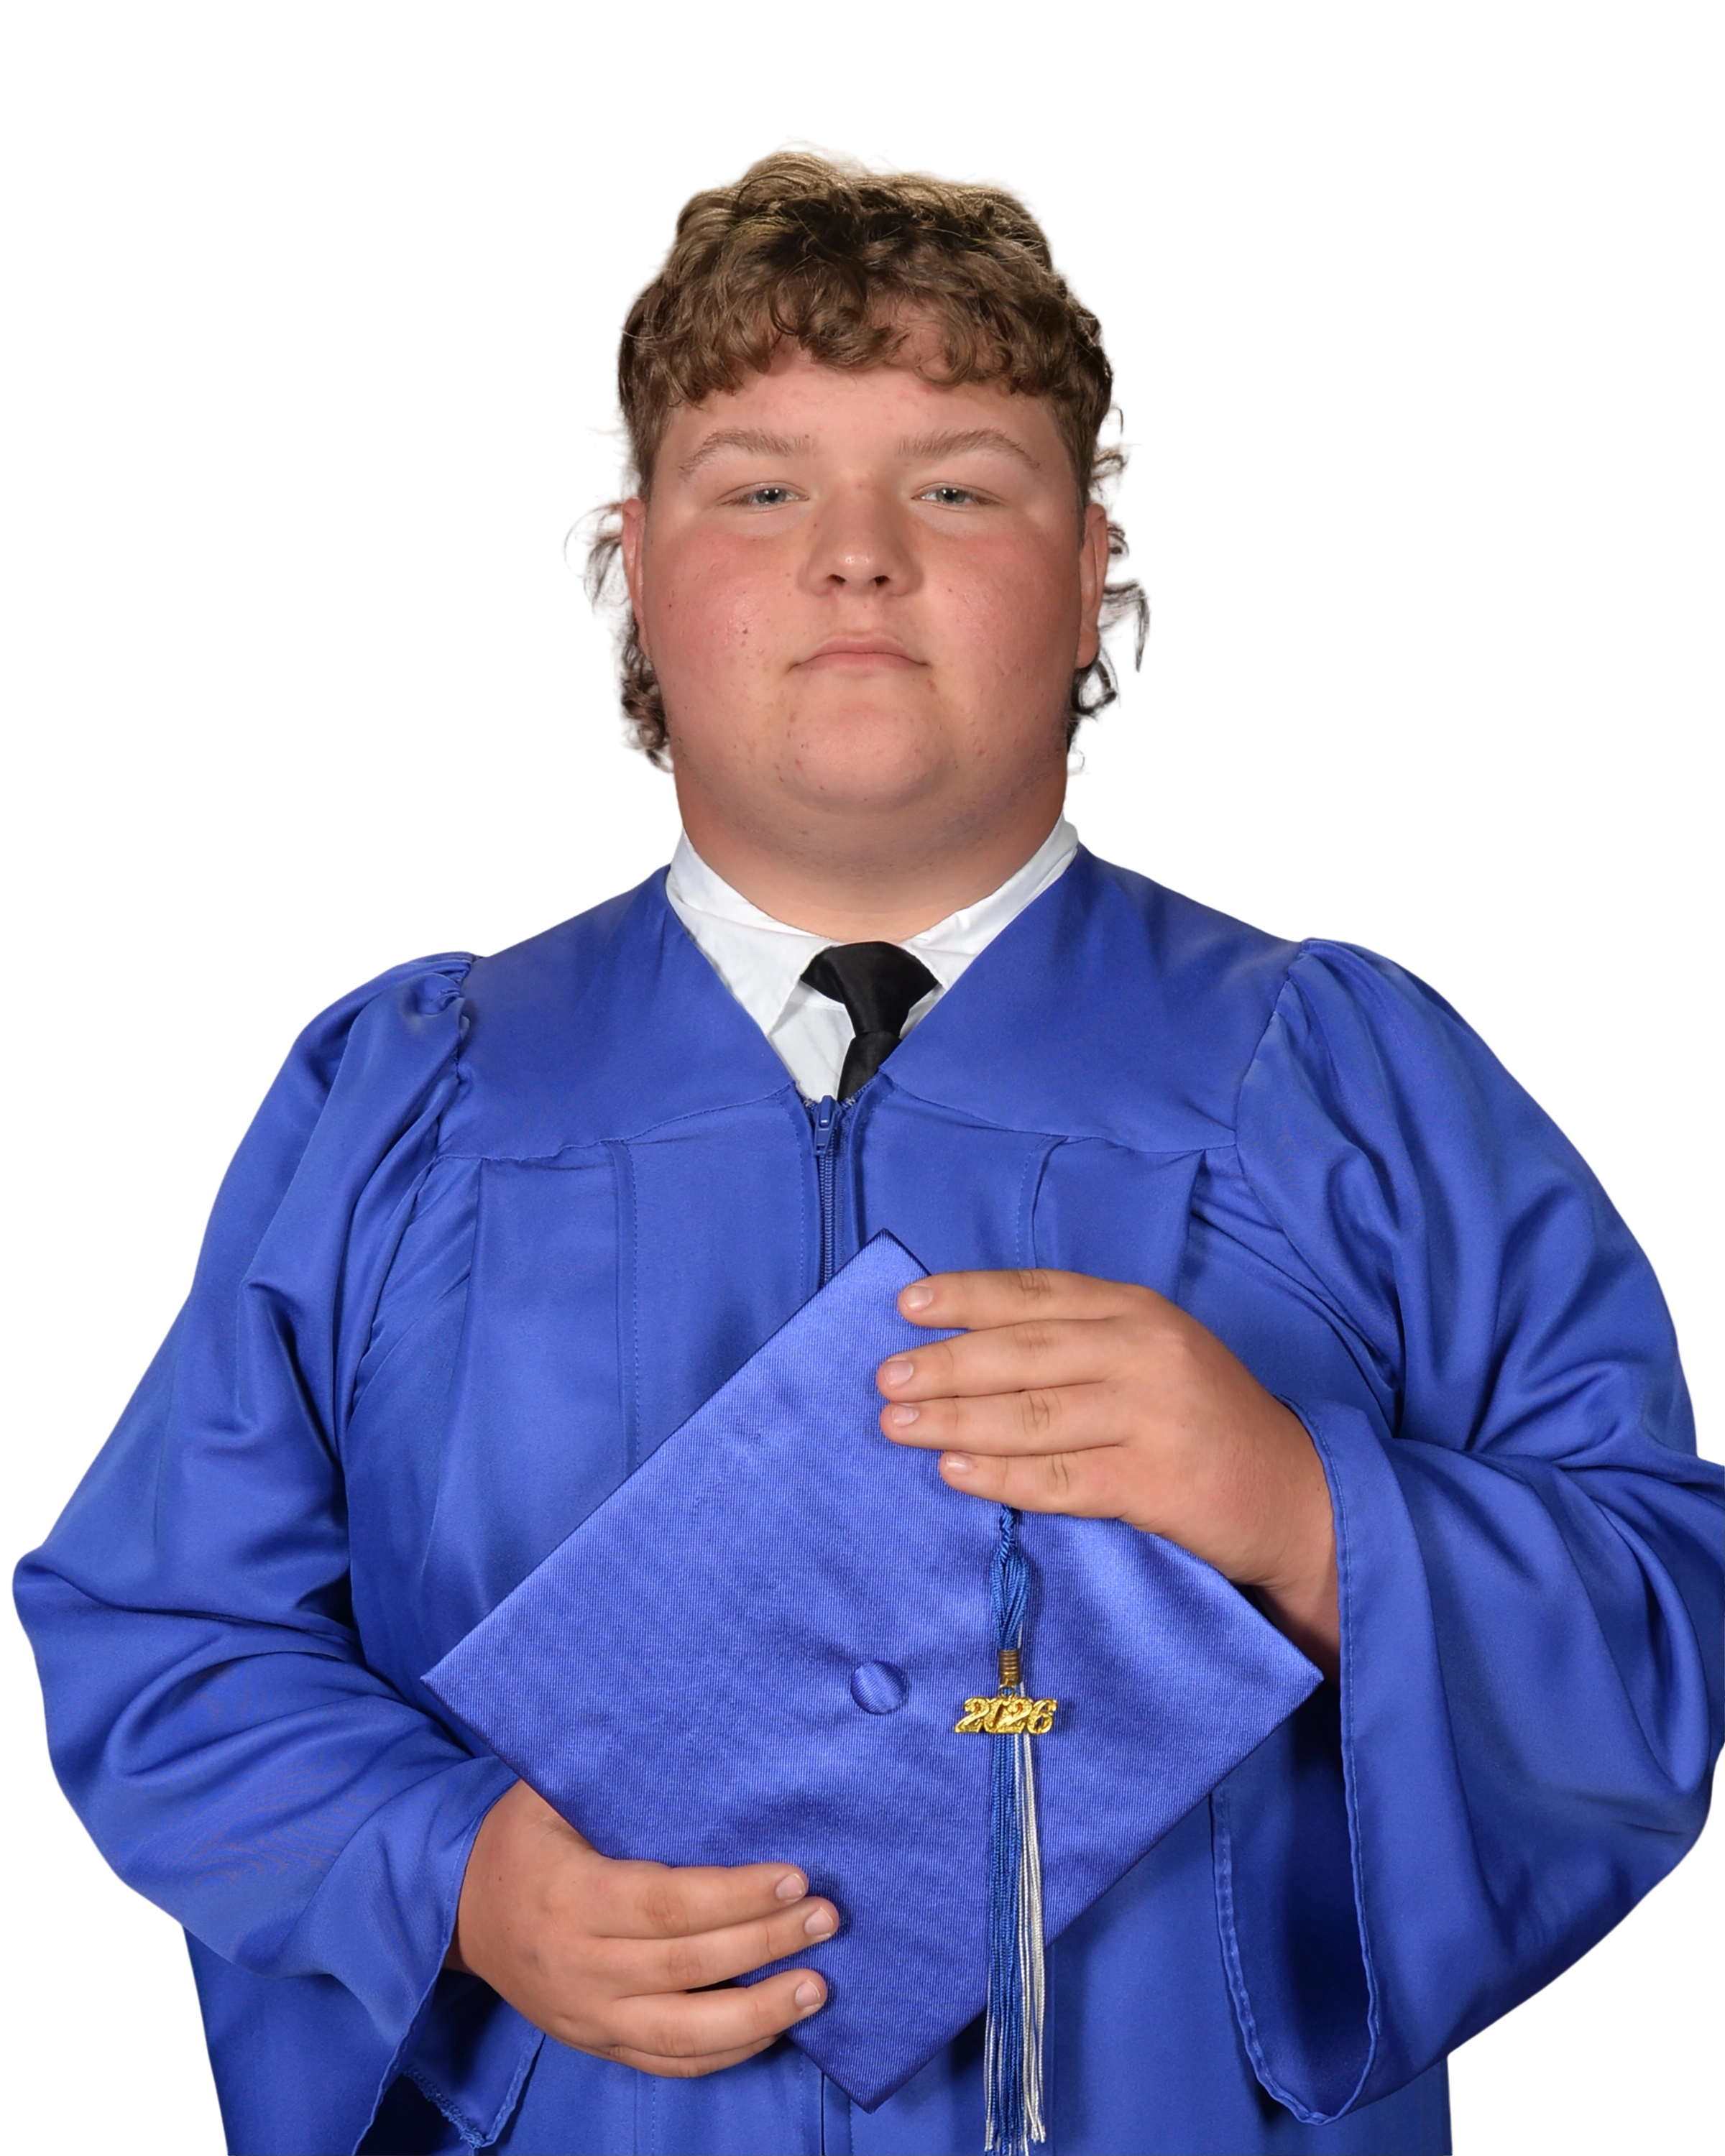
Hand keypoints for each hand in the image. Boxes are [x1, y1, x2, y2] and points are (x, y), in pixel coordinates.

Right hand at [449, 1779, 835, 2074]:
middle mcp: (578, 1966)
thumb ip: (610, 1773)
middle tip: (827, 1919)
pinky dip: (723, 2053)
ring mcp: (586, 2015)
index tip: (794, 1877)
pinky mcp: (595, 2043)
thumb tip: (691, 1729)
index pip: (665, 1904)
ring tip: (818, 1987)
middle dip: (764, 1943)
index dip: (734, 1896)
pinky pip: (666, 2062)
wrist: (458, 1911)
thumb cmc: (520, 1837)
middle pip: (686, 1966)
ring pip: (682, 2033)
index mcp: (570, 1896)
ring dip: (757, 2014)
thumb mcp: (549, 1792)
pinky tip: (773, 2026)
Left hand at [877, 1269, 1338, 1677]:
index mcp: (1138, 1310)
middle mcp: (1145, 1352)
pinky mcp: (1155, 1483)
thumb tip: (968, 1340)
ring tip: (896, 1424)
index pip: (1036, 1294)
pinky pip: (1060, 1478)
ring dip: (954, 1417)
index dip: (967, 1296)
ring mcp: (1152, 1417)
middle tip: (885, 1378)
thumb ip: (1080, 1338)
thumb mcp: (1153, 1352)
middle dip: (946, 1363)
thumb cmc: (1203, 1419)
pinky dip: (1000, 1475)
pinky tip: (953, 1469)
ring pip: (1033, 1413)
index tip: (906, 1306)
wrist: (1295, 1493)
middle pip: (1024, 1352)